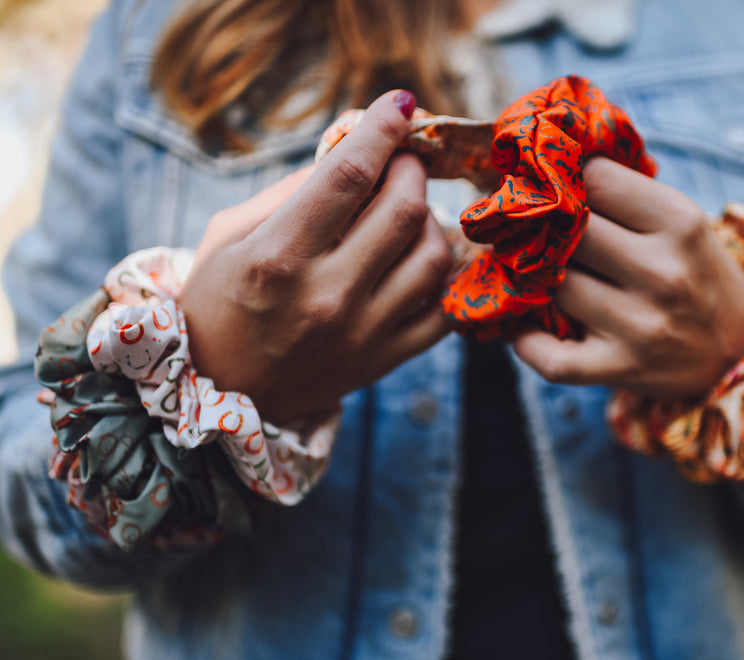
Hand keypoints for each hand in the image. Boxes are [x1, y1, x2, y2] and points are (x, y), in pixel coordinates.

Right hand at [180, 90, 452, 422]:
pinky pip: (444, 310)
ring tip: (406, 211)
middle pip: (402, 209)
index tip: (398, 105)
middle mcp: (327, 296)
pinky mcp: (385, 359)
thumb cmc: (218, 302)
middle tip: (399, 161)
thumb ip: (291, 192)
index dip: (380, 130)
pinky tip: (423, 255)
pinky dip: (444, 274)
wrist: (220, 390)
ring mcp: (363, 333)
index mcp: (277, 257)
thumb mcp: (228, 236)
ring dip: (429, 218)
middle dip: (409, 169)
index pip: (347, 177)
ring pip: (433, 256)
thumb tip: (350, 150)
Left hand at [513, 157, 743, 398]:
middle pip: (567, 232)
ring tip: (531, 272)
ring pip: (552, 285)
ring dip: (533, 279)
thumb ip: (622, 194)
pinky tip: (523, 321)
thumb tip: (538, 166)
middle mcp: (663, 273)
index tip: (553, 188)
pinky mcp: (620, 369)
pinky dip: (522, 337)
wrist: (737, 351)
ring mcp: (642, 326)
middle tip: (528, 230)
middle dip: (543, 228)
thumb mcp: (679, 222)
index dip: (565, 179)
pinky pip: (546, 354)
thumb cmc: (693, 273)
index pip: (593, 179)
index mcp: (680, 222)